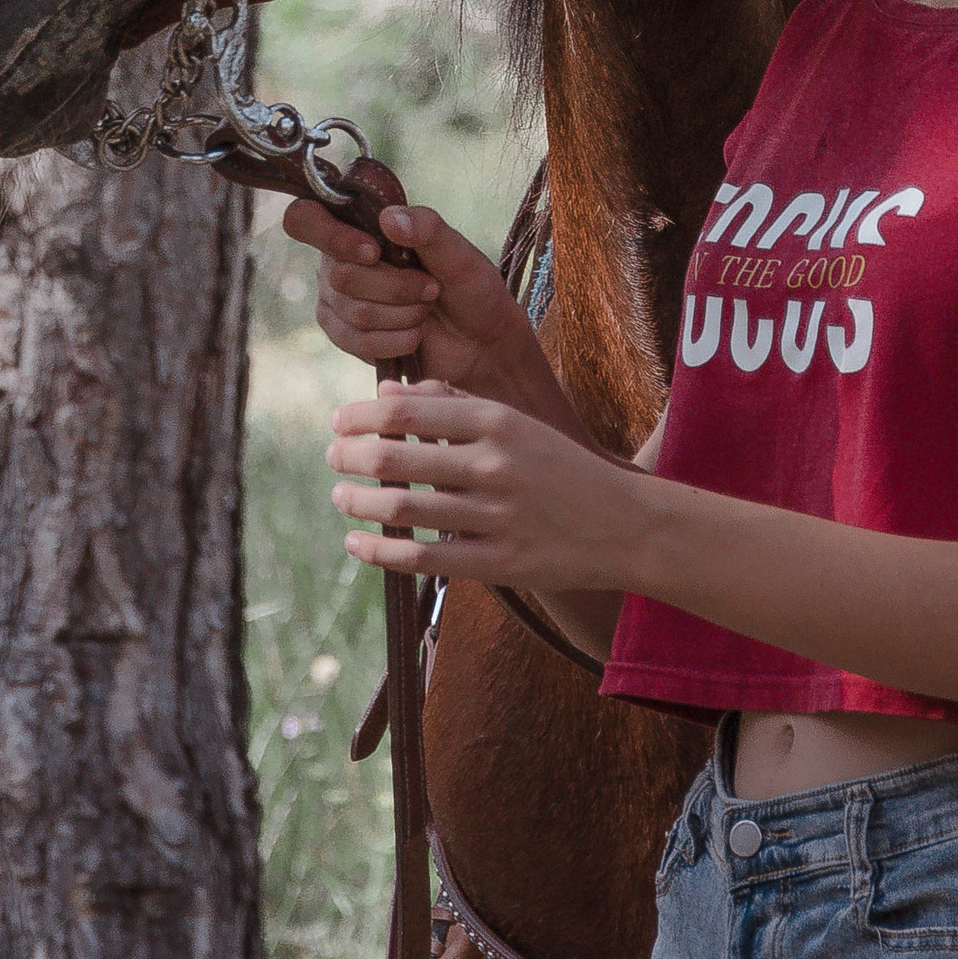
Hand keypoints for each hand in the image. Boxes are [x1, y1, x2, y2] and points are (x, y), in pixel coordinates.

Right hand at [280, 198, 549, 402]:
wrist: (480, 342)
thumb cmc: (470, 289)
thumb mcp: (460, 254)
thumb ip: (428, 229)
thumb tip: (388, 219)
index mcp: (360, 226)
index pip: (305, 219)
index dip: (330, 236)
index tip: (373, 252)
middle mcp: (337, 260)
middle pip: (341, 275)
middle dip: (396, 288)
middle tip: (431, 289)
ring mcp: (336, 300)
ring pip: (352, 311)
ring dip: (401, 315)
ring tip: (425, 311)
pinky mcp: (345, 335)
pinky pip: (355, 341)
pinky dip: (394, 340)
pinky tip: (414, 336)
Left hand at [328, 383, 652, 593]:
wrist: (625, 525)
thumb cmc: (559, 468)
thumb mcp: (516, 422)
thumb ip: (453, 402)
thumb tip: (384, 395)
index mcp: (497, 421)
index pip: (408, 411)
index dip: (360, 416)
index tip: (337, 421)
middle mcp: (494, 465)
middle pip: (394, 457)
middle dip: (349, 456)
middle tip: (332, 457)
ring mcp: (496, 518)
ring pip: (402, 508)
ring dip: (357, 502)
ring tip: (340, 497)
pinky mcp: (498, 564)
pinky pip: (422, 559)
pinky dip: (379, 551)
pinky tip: (357, 543)